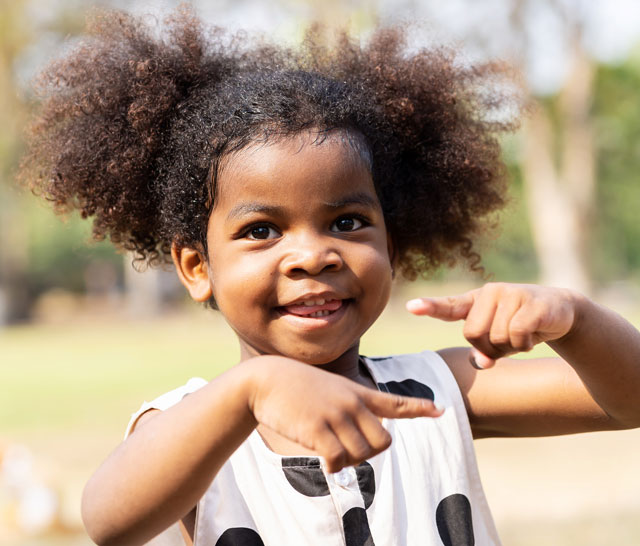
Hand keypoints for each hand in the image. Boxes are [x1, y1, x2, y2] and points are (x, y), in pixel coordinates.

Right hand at [246, 356, 442, 471]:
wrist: (266, 380)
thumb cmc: (296, 387)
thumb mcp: (328, 389)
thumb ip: (348, 408)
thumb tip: (358, 443)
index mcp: (356, 392)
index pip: (394, 401)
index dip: (418, 407)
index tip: (440, 410)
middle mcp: (352, 403)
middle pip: (382, 442)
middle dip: (369, 452)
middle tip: (346, 450)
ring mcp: (335, 415)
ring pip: (361, 454)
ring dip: (346, 461)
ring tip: (328, 451)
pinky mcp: (317, 429)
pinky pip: (338, 461)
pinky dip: (333, 467)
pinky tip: (323, 460)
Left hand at [406, 283, 578, 368]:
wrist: (561, 312)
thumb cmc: (521, 326)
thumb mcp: (498, 339)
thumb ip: (483, 351)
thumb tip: (482, 362)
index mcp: (476, 300)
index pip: (449, 305)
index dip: (430, 307)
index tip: (412, 307)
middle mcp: (490, 292)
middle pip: (472, 334)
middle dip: (489, 347)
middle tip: (506, 341)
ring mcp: (511, 294)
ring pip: (496, 337)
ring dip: (511, 346)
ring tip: (522, 335)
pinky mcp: (531, 302)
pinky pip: (516, 335)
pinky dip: (524, 344)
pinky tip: (533, 335)